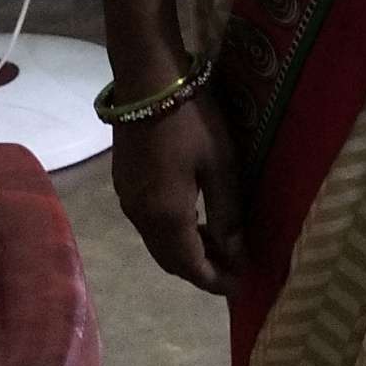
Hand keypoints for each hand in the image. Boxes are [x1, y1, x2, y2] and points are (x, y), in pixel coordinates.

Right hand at [110, 85, 245, 293]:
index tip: (242, 285)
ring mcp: (127, 200)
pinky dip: (172, 235)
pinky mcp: (124, 184)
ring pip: (158, 244)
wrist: (147, 80)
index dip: (216, 281)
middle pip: (171, 261)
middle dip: (202, 271)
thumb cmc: (192, 119)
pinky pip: (149, 225)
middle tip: (234, 269)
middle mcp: (140, 217)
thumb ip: (227, 212)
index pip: (191, 267)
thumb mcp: (221, 164)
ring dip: (186, 253)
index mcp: (165, 215)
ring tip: (220, 247)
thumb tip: (235, 251)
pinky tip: (194, 222)